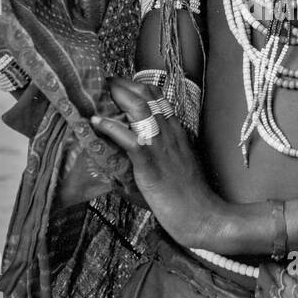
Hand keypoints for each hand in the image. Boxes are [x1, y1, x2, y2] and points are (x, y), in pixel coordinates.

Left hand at [89, 76, 224, 249]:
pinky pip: (128, 137)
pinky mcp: (149, 162)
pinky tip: (95, 121)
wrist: (201, 215)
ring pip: (138, 108)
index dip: (136, 85)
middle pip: (146, 95)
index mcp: (177, 131)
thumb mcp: (181, 162)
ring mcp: (160, 145)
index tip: (119, 83)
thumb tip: (145, 144)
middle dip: (122, 84)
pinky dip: (109, 126)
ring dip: (115, 97)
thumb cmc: (190, 194)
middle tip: (103, 82)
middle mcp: (170, 132)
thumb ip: (166, 149)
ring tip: (97, 93)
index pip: (158, 96)